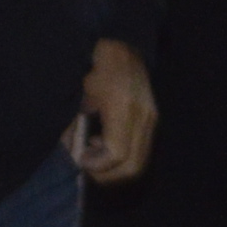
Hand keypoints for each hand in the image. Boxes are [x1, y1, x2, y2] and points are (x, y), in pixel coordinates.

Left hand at [76, 40, 156, 183]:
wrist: (124, 51)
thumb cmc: (98, 69)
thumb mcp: (83, 94)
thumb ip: (77, 125)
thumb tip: (73, 150)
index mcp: (123, 108)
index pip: (116, 154)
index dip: (97, 164)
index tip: (80, 159)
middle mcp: (144, 118)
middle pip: (132, 167)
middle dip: (107, 175)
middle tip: (87, 166)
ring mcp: (152, 121)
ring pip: (139, 164)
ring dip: (115, 169)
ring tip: (95, 155)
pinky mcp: (153, 123)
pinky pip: (141, 153)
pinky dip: (123, 158)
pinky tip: (104, 143)